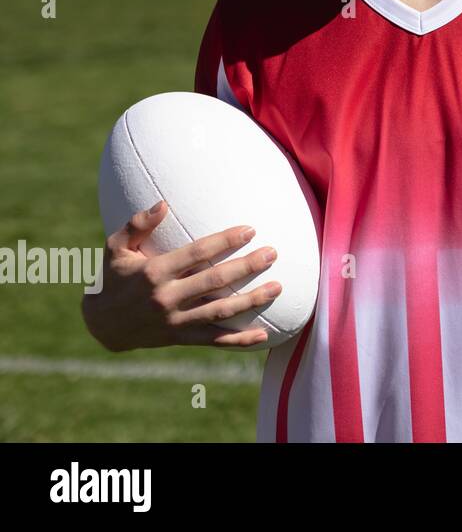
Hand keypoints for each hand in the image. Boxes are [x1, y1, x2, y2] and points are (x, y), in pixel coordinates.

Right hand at [81, 200, 281, 351]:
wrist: (101, 324)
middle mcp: (166, 297)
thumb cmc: (112, 277)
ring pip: (220, 311)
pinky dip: (239, 340)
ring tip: (278, 287)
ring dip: (251, 300)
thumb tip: (164, 203)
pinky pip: (214, 340)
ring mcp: (175, 320)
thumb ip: (138, 224)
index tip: (250, 230)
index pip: (197, 253)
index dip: (225, 240)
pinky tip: (263, 336)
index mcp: (154, 271)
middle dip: (247, 266)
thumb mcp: (115, 248)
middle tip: (273, 253)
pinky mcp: (180, 338)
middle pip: (214, 281)